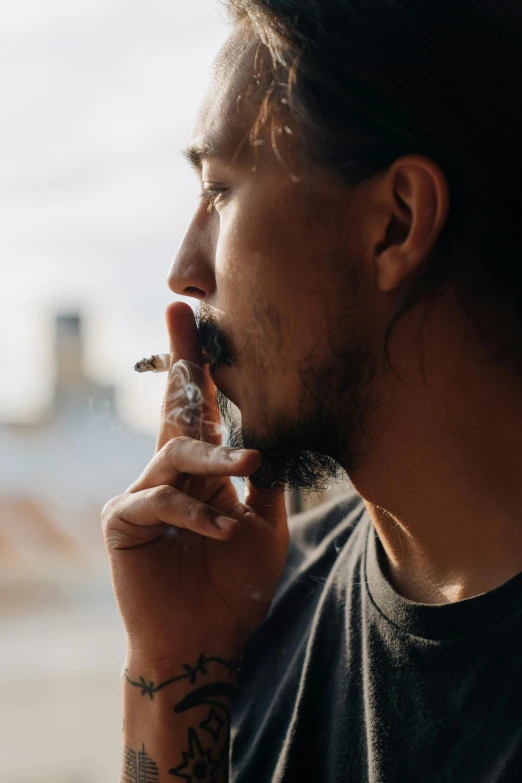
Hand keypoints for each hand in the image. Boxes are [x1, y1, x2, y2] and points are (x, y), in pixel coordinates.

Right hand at [102, 302, 288, 664]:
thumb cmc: (236, 586)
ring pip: (176, 452)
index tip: (205, 320)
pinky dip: (194, 513)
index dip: (206, 367)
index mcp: (204, 471)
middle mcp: (171, 473)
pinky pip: (159, 499)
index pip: (205, 410)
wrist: (207, 642)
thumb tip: (277, 436)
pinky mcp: (123, 520)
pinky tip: (221, 532)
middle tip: (182, 309)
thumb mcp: (265, 525)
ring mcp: (144, 493)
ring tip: (246, 471)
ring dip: (215, 460)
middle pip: (175, 406)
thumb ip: (265, 481)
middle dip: (182, 357)